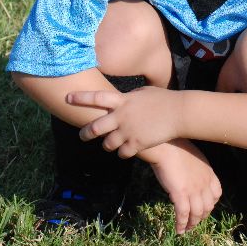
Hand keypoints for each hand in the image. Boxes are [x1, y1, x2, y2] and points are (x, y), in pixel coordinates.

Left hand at [66, 86, 182, 157]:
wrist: (178, 113)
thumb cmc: (163, 99)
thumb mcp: (143, 92)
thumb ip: (129, 96)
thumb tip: (121, 98)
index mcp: (123, 100)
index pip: (97, 98)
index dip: (81, 98)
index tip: (67, 97)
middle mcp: (121, 116)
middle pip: (95, 127)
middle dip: (86, 133)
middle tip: (82, 135)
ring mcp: (128, 131)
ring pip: (107, 144)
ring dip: (106, 145)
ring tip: (109, 144)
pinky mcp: (137, 144)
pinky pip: (122, 153)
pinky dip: (122, 153)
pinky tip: (125, 151)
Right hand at [148, 139, 221, 233]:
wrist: (166, 146)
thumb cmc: (176, 147)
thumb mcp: (193, 157)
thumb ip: (196, 170)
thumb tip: (190, 178)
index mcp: (208, 173)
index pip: (216, 193)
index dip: (211, 203)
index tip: (204, 208)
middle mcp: (204, 183)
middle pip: (208, 206)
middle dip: (202, 216)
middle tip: (194, 221)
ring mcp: (193, 190)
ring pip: (197, 214)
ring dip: (192, 224)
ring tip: (187, 229)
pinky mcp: (181, 195)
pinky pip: (183, 215)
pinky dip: (181, 224)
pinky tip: (179, 230)